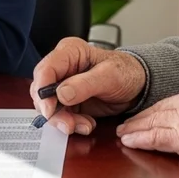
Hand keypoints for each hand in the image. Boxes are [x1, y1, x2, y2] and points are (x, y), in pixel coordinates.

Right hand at [30, 37, 146, 135]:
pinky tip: (86, 124)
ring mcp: (64, 86)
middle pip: (42, 91)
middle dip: (53, 111)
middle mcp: (62, 68)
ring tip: (84, 125)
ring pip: (49, 107)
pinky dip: (71, 124)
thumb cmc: (126, 72)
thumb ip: (85, 84)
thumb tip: (61, 94)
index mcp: (69, 52)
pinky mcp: (68, 102)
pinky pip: (60, 116)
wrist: (137, 86)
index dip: (42, 91)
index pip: (45, 70)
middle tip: (68, 124)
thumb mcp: (110, 75)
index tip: (49, 109)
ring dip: (64, 120)